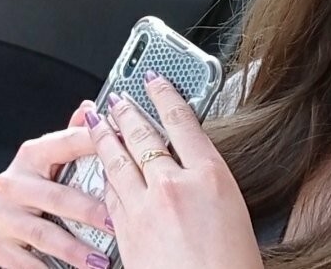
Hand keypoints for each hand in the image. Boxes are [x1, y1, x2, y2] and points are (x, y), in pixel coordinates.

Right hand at [0, 100, 114, 268]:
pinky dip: (49, 268)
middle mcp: (12, 182)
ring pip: (43, 234)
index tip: (124, 150)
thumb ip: (72, 137)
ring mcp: (1, 214)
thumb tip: (90, 108)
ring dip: (74, 249)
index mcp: (31, 155)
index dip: (95, 145)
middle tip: (118, 225)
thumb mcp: (52, 159)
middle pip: (56, 197)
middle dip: (90, 212)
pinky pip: (25, 261)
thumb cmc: (36, 185)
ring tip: (101, 261)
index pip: (66, 145)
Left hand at [87, 72, 262, 268]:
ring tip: (96, 121)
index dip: (165, 96)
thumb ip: (207, 187)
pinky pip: (110, 193)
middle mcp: (176, 186)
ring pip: (118, 161)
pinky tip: (100, 168)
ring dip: (104, 138)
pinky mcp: (126, 230)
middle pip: (143, 136)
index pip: (183, 123)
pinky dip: (103, 175)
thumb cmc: (231, 268)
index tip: (155, 81)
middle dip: (126, 113)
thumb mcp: (235, 215)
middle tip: (116, 97)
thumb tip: (192, 171)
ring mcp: (147, 207)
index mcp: (212, 178)